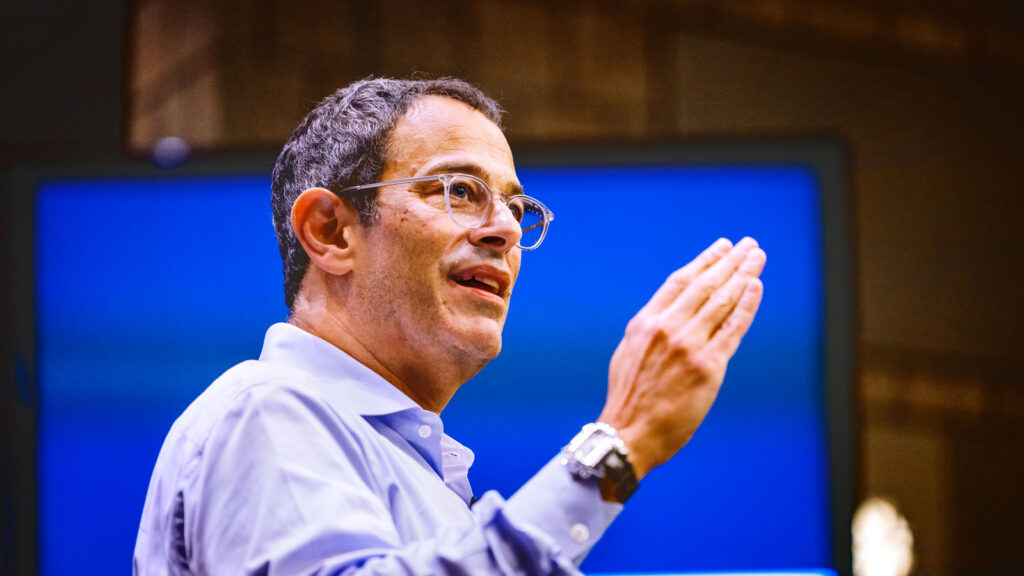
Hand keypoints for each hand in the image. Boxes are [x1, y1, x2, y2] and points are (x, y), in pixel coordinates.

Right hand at [598, 237, 765, 479]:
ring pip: (721, 301)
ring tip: (757, 258)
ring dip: (743, 275)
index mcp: (645, 322)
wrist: (628, 433)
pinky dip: (746, 306)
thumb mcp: (630, 352)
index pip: (681, 281)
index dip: (704, 261)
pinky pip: (732, 329)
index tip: (722, 247)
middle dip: (731, 261)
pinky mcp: (707, 367)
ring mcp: (688, 346)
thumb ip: (652, 329)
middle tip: (749, 245)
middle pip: (706, 285)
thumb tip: (671, 312)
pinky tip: (756, 287)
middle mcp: (667, 328)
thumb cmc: (629, 398)